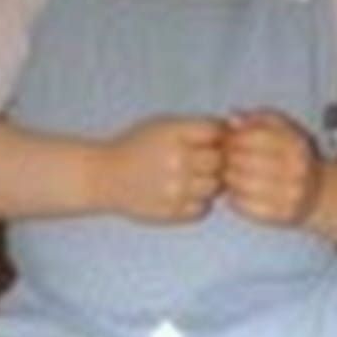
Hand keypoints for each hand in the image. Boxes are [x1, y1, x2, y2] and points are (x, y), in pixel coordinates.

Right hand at [90, 115, 225, 223]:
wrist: (105, 176)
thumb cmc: (137, 146)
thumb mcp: (163, 125)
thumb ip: (195, 127)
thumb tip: (232, 131)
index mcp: (174, 133)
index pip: (216, 130)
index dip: (218, 134)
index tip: (210, 139)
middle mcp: (177, 160)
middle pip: (220, 160)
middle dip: (217, 159)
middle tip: (204, 161)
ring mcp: (175, 188)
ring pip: (216, 186)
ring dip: (210, 182)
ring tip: (193, 178)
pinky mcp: (172, 211)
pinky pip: (203, 208)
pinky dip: (198, 202)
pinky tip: (184, 193)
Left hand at [222, 109, 320, 226]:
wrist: (317, 192)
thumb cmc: (292, 155)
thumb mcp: (284, 129)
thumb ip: (259, 118)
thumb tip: (232, 118)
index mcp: (297, 144)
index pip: (254, 136)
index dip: (234, 137)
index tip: (227, 139)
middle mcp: (297, 169)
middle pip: (245, 160)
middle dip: (228, 157)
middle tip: (224, 158)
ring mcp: (291, 194)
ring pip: (242, 183)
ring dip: (228, 177)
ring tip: (227, 173)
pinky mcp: (282, 215)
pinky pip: (245, 205)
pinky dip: (234, 197)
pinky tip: (235, 190)